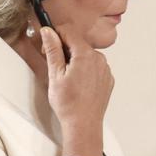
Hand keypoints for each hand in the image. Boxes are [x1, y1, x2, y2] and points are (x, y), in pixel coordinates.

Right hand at [40, 24, 110, 155]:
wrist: (84, 124)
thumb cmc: (68, 103)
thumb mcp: (55, 74)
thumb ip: (53, 50)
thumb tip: (48, 31)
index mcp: (86, 55)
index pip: (69, 32)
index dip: (55, 35)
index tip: (47, 45)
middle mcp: (100, 59)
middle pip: (78, 43)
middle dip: (64, 48)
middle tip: (53, 64)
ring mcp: (106, 70)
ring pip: (87, 55)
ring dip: (74, 59)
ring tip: (65, 77)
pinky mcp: (108, 79)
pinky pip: (94, 67)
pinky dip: (84, 69)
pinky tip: (77, 83)